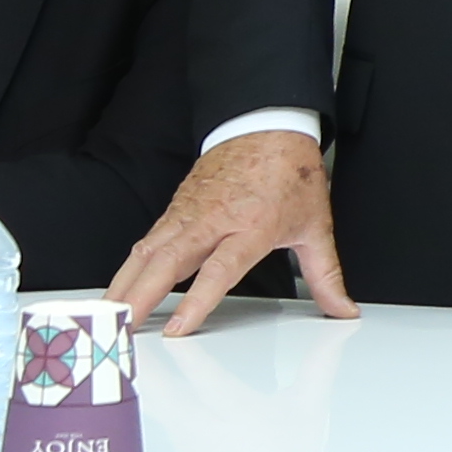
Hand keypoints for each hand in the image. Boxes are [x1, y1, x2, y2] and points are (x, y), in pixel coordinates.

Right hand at [111, 133, 355, 333]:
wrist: (267, 124)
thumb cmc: (290, 173)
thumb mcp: (315, 226)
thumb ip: (326, 276)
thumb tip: (343, 310)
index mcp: (251, 226)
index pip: (220, 269)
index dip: (197, 300)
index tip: (179, 327)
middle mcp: (213, 220)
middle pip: (169, 262)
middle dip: (142, 297)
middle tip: (122, 328)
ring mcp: (189, 213)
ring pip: (149, 251)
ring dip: (126, 284)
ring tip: (108, 315)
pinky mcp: (175, 208)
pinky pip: (147, 240)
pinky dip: (128, 266)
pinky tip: (117, 288)